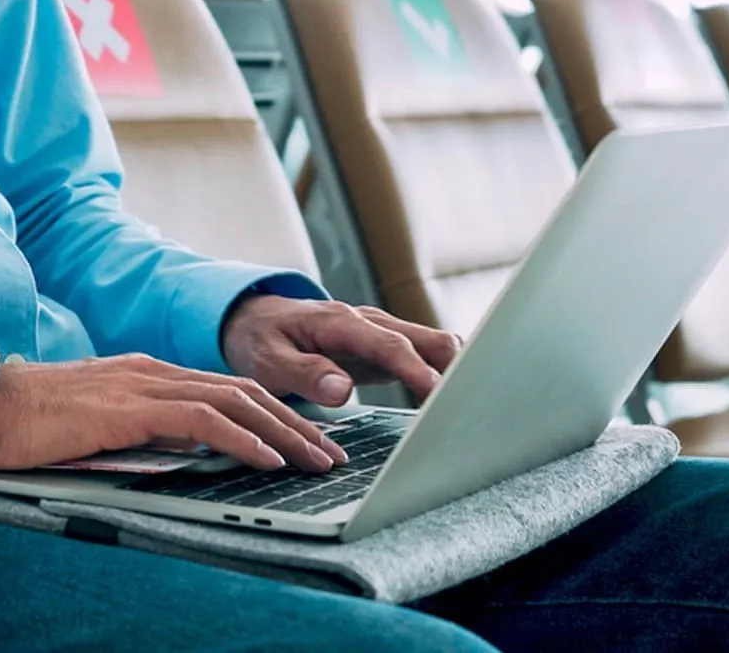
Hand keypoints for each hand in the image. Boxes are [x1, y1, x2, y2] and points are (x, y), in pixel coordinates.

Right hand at [0, 353, 344, 473]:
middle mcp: (151, 371)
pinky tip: (267, 458)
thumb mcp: (99, 425)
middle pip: (241, 389)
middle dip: (293, 421)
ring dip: (282, 432)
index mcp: (146, 374)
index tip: (306, 440)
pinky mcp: (127, 407)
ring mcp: (140, 384)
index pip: (226, 387)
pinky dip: (240, 438)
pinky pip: (198, 419)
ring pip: (231, 400)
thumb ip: (141, 429)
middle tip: (330, 453)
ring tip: (314, 460)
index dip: (273, 412)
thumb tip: (186, 453)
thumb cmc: (31, 425)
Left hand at [221, 296, 461, 407]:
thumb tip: (344, 390)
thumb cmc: (260, 340)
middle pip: (425, 339)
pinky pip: (424, 356)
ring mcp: (379, 333)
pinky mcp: (384, 348)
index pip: (388, 344)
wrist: (254, 319)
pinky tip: (456, 402)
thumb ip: (304, 372)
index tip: (439, 394)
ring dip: (456, 372)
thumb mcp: (269, 360)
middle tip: (474, 406)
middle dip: (455, 368)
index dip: (416, 369)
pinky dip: (445, 374)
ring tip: (475, 409)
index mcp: (340, 323)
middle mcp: (367, 322)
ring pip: (432, 345)